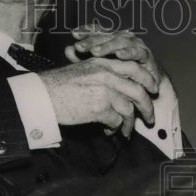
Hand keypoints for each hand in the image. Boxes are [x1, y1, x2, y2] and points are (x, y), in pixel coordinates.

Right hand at [39, 56, 156, 138]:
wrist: (43, 95)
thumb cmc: (58, 85)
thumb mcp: (82, 70)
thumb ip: (102, 75)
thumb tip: (119, 89)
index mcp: (103, 63)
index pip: (134, 68)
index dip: (148, 79)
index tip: (153, 89)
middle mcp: (106, 75)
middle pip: (138, 91)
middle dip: (147, 107)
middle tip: (150, 118)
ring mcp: (104, 91)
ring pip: (128, 109)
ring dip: (129, 124)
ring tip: (124, 132)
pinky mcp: (99, 108)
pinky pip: (116, 121)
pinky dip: (114, 129)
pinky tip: (107, 131)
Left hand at [65, 24, 167, 94]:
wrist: (147, 94)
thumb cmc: (122, 80)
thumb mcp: (100, 71)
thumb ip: (84, 60)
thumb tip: (67, 49)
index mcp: (112, 41)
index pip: (97, 33)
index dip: (87, 31)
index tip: (74, 34)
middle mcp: (124, 40)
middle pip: (106, 37)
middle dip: (93, 41)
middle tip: (80, 46)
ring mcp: (136, 47)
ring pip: (121, 42)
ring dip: (108, 46)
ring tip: (95, 52)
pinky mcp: (148, 57)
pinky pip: (138, 53)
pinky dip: (129, 53)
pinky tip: (120, 55)